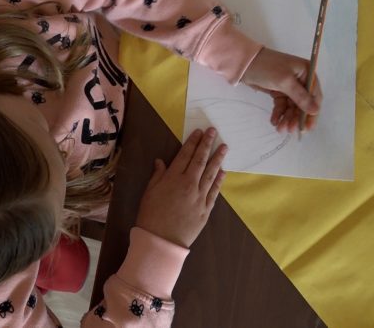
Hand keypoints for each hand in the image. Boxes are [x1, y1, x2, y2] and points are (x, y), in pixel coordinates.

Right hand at [135, 128, 227, 247]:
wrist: (161, 241)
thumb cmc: (151, 215)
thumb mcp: (149, 192)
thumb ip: (158, 176)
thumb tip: (162, 161)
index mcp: (173, 178)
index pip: (185, 155)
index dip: (193, 142)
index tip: (199, 132)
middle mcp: (189, 184)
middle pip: (200, 160)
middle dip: (207, 145)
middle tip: (214, 132)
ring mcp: (199, 197)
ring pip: (210, 173)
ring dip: (218, 159)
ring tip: (224, 147)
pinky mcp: (206, 209)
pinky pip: (214, 191)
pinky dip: (219, 180)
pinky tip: (223, 172)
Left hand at [241, 47, 322, 132]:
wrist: (243, 63)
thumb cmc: (267, 68)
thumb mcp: (285, 82)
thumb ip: (301, 97)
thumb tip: (315, 110)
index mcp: (306, 72)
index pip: (314, 95)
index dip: (312, 112)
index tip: (308, 127)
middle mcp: (300, 79)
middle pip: (303, 103)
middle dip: (296, 117)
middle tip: (290, 130)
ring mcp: (289, 86)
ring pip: (292, 106)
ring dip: (287, 118)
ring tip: (280, 128)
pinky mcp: (278, 91)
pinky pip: (282, 105)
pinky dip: (279, 114)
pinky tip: (274, 121)